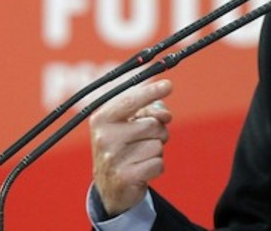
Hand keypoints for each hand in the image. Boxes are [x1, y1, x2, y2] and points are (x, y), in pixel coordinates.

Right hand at [89, 79, 173, 215]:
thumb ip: (149, 111)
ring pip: (157, 145)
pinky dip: (157, 167)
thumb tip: (164, 114)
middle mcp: (104, 138)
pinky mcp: (124, 177)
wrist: (111, 186)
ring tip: (141, 156)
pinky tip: (143, 170)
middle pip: (153, 124)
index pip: (130, 101)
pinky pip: (158, 164)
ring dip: (157, 151)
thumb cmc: (125, 146)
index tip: (169, 85)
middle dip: (159, 131)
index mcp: (102, 120)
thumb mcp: (131, 124)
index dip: (151, 92)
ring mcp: (112, 159)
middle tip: (147, 140)